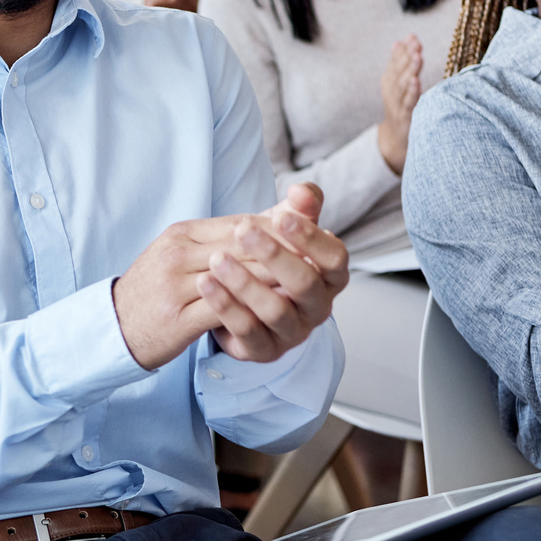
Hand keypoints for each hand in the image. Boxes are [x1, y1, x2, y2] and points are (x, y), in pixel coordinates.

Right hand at [111, 183, 348, 367]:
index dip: (279, 228)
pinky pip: (225, 308)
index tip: (311, 233)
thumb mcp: (183, 254)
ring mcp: (177, 285)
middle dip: (284, 249)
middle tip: (322, 255)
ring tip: (309, 281)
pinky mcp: (179, 318)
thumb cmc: (155, 290)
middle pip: (243, 245)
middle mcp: (178, 254)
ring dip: (276, 277)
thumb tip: (268, 221)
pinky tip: (279, 311)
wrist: (114, 326)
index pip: (240, 224)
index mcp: (182, 234)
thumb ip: (224, 239)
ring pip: (238, 274)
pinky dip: (255, 306)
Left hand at [196, 184, 349, 361]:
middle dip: (275, 255)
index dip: (311, 237)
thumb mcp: (283, 232)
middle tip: (245, 231)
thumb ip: (298, 209)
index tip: (282, 215)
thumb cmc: (268, 261)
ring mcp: (292, 332)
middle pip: (305, 284)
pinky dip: (226, 307)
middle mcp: (318, 308)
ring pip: (275, 310)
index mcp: (330, 277)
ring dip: (246, 283)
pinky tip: (205, 283)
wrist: (240, 304)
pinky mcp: (263, 350)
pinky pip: (247, 331)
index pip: (335, 258)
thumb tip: (301, 190)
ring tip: (218, 259)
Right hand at [375, 35, 423, 173]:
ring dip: (409, 70)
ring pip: (402, 85)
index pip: (395, 62)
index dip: (403, 50)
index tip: (412, 36)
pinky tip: (416, 81)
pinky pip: (408, 103)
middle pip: (398, 72)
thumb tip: (399, 41)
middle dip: (407, 56)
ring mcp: (396, 105)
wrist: (395, 140)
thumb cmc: (400, 108)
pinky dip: (411, 92)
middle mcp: (391, 91)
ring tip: (417, 56)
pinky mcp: (404, 117)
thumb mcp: (397, 85)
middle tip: (415, 43)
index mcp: (389, 82)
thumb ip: (398, 63)